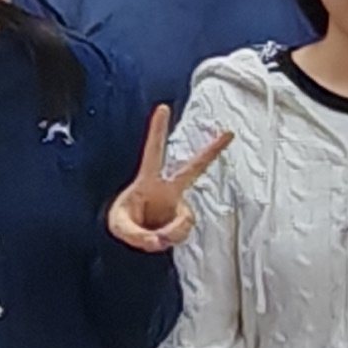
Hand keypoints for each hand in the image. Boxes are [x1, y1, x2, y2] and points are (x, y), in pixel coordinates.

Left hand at [105, 104, 231, 252]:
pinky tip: (160, 240)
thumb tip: (159, 240)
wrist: (131, 239)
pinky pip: (181, 233)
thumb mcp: (119, 226)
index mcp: (148, 180)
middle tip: (228, 132)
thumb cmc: (123, 222)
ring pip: (183, 220)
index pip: (153, 152)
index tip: (162, 107)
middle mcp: (167, 190)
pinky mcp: (182, 221)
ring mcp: (177, 205)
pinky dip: (171, 239)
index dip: (157, 130)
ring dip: (169, 233)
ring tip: (153, 238)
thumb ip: (137, 233)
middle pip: (193, 168)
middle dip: (211, 150)